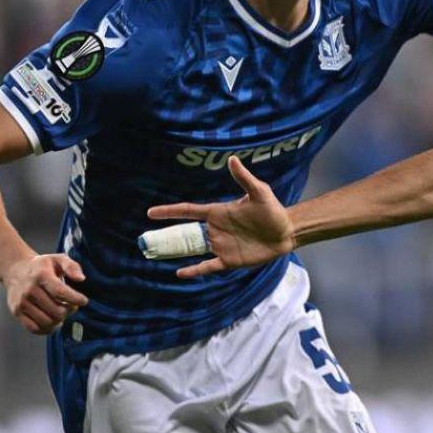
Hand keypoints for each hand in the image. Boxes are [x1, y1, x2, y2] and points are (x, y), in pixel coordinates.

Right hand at [2, 253, 87, 334]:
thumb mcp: (58, 259)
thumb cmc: (42, 266)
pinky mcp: (16, 312)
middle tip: (72, 306)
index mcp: (41, 275)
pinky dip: (47, 329)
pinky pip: (34, 328)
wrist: (16, 270)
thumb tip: (81, 279)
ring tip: (63, 312)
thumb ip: (72, 266)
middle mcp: (29, 290)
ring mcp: (21, 302)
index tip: (84, 301)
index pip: (60, 292)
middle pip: (56, 310)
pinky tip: (53, 322)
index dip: (75, 299)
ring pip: (46, 322)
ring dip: (59, 320)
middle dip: (69, 310)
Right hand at [147, 156, 293, 278]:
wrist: (286, 231)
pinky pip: (208, 266)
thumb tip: (232, 159)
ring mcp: (221, 245)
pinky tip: (180, 272)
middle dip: (167, 234)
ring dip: (176, 253)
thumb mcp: (259, 192)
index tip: (150, 212)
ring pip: (193, 250)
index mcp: (218, 212)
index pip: (189, 211)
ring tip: (156, 256)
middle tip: (147, 239)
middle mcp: (215, 229)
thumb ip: (244, 178)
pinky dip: (194, 270)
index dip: (170, 211)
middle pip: (186, 232)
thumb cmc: (272, 210)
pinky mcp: (229, 260)